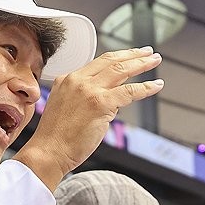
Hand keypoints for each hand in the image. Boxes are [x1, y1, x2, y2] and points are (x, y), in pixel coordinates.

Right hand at [18, 47, 163, 189]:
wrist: (48, 152)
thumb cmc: (56, 138)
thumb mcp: (67, 108)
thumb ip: (85, 99)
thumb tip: (110, 100)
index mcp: (67, 79)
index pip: (98, 63)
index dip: (118, 57)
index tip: (130, 55)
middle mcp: (77, 80)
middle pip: (111, 60)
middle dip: (133, 54)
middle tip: (148, 52)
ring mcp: (89, 90)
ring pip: (121, 70)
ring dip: (142, 64)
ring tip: (155, 61)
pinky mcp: (100, 103)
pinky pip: (129, 91)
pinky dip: (146, 87)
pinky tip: (156, 85)